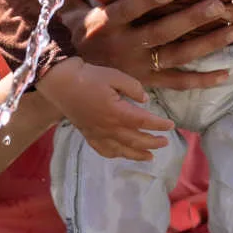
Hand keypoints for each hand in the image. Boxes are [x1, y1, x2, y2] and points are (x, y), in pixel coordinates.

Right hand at [37, 60, 172, 160]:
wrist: (61, 83)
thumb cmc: (89, 76)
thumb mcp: (115, 75)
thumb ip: (133, 88)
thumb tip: (145, 101)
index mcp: (118, 113)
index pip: (144, 122)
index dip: (159, 125)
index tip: (171, 125)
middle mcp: (109, 128)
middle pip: (136, 140)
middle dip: (152, 142)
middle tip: (165, 142)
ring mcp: (97, 134)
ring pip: (121, 150)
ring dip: (137, 154)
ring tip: (150, 157)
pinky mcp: (88, 134)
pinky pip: (103, 150)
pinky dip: (114, 154)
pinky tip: (121, 154)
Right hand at [67, 0, 232, 90]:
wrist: (67, 81)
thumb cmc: (73, 35)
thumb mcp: (69, 9)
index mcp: (106, 24)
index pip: (126, 10)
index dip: (146, 1)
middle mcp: (125, 47)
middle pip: (162, 33)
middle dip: (192, 19)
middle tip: (219, 5)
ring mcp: (139, 67)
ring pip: (178, 56)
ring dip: (208, 44)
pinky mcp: (148, 82)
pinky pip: (179, 83)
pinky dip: (204, 80)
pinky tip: (227, 72)